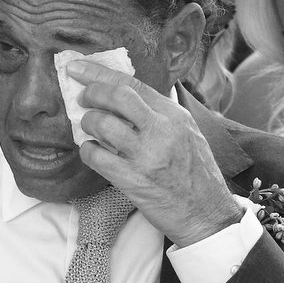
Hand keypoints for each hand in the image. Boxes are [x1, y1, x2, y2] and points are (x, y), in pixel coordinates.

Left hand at [67, 62, 241, 247]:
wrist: (206, 214)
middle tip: (81, 97)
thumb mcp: (188, 133)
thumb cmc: (195, 174)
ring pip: (103, 124)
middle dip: (92, 92)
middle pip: (117, 96)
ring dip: (88, 123)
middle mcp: (161, 131)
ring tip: (89, 128)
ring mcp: (146, 156)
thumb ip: (163, 112)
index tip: (77, 68)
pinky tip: (91, 152)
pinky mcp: (133, 180)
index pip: (133, 84)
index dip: (100, 73)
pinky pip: (97, 157)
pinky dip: (88, 151)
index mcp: (174, 115)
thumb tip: (134, 93)